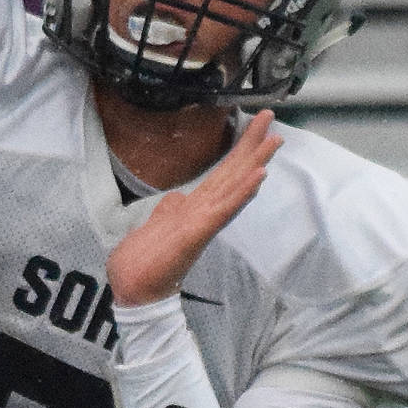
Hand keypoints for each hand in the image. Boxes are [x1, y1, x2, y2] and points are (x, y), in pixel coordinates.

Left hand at [106, 111, 281, 304]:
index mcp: (195, 208)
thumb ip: (169, 211)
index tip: (254, 124)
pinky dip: (241, 194)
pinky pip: (223, 211)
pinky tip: (259, 177)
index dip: (238, 148)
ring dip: (255, 164)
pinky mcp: (197, 235)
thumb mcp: (155, 227)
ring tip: (274, 141)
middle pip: (233, 174)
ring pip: (234, 188)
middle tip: (271, 116)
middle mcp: (205, 213)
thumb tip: (177, 197)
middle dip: (252, 146)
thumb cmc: (144, 263)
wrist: (133, 291)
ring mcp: (203, 223)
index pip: (222, 173)